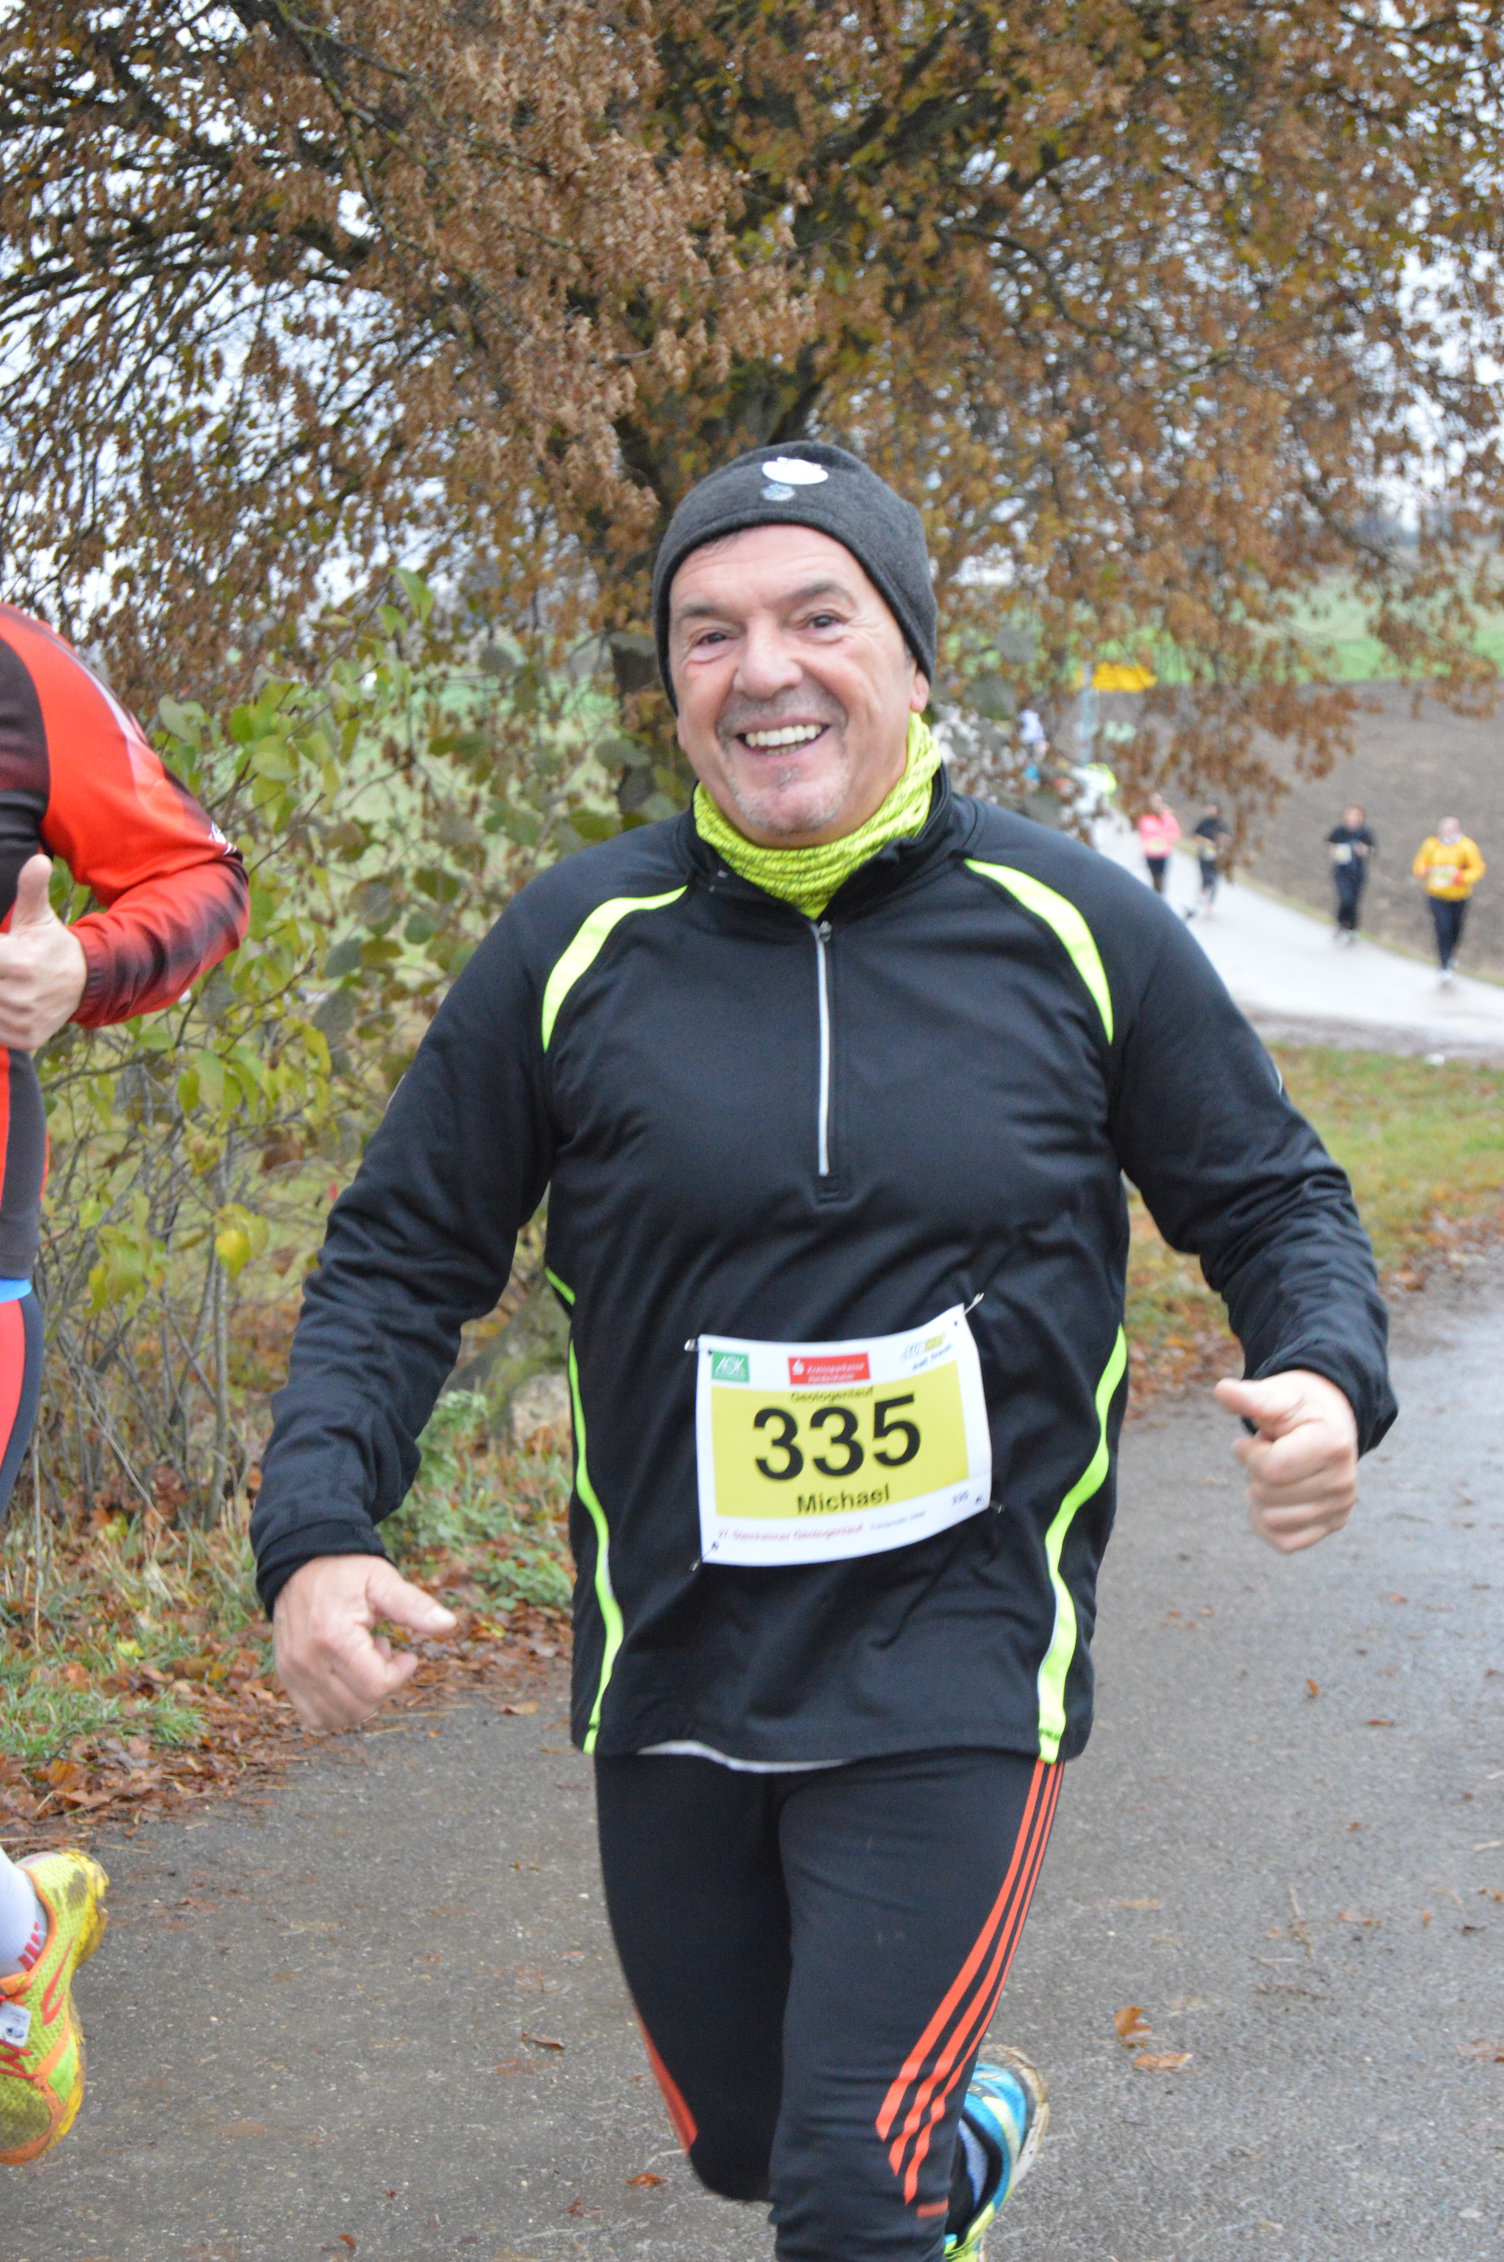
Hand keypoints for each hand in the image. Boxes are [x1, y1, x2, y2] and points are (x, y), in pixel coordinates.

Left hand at [0, 855, 86, 1047]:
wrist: (85, 981)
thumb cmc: (51, 944)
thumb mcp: (38, 916)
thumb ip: (31, 888)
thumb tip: (38, 859)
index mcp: (19, 962)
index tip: (2, 949)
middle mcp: (21, 995)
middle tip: (5, 966)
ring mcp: (23, 1020)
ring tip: (9, 979)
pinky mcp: (25, 1038)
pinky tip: (9, 1000)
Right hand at [273, 1554, 456, 1730]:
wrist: (301, 1566)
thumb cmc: (347, 1573)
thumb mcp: (383, 1581)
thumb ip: (414, 1605)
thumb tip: (450, 1624)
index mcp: (333, 1637)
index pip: (376, 1686)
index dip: (399, 1674)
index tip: (404, 1654)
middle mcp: (307, 1660)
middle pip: (359, 1707)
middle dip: (381, 1686)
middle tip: (382, 1653)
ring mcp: (293, 1673)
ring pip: (338, 1719)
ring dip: (360, 1699)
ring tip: (362, 1663)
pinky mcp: (287, 1679)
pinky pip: (314, 1718)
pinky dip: (337, 1709)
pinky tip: (345, 1678)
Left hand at [1213, 1369, 1357, 1553]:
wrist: (1328, 1420)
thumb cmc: (1298, 1406)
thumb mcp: (1278, 1394)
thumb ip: (1251, 1396)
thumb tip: (1222, 1389)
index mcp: (1334, 1444)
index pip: (1271, 1469)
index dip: (1250, 1453)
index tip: (1257, 1438)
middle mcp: (1344, 1481)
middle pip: (1267, 1494)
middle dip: (1255, 1471)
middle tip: (1271, 1453)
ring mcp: (1340, 1507)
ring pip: (1272, 1521)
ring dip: (1260, 1496)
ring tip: (1277, 1472)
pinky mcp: (1333, 1524)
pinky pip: (1285, 1542)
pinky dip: (1268, 1523)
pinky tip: (1272, 1499)